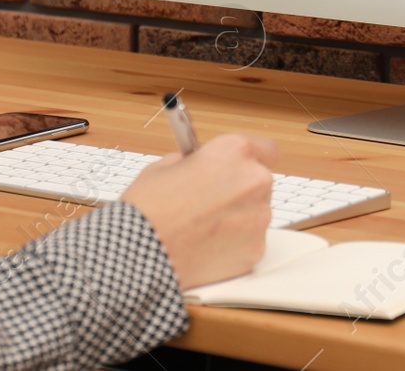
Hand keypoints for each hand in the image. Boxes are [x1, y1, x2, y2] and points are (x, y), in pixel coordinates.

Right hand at [121, 134, 277, 290]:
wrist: (138, 255)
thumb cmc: (147, 210)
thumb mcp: (165, 166)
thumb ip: (196, 161)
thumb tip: (203, 166)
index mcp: (234, 151)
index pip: (265, 148)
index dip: (251, 158)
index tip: (238, 167)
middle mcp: (254, 180)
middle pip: (259, 181)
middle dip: (240, 189)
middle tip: (210, 201)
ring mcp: (258, 217)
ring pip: (256, 212)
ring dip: (238, 217)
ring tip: (202, 227)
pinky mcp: (255, 249)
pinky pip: (250, 241)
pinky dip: (234, 243)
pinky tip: (206, 245)